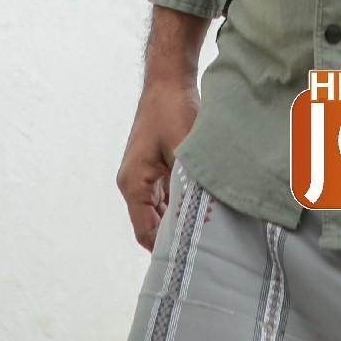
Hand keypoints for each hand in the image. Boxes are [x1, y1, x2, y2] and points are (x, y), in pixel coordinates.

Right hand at [115, 77, 198, 249]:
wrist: (168, 81)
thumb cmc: (172, 110)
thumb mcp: (183, 149)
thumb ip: (188, 184)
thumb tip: (202, 215)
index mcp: (133, 184)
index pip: (147, 233)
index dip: (168, 249)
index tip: (194, 259)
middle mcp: (133, 184)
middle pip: (152, 227)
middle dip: (176, 238)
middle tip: (207, 250)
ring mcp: (143, 177)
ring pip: (160, 214)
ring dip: (179, 222)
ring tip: (207, 235)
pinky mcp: (154, 169)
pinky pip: (165, 198)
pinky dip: (181, 206)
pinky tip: (203, 211)